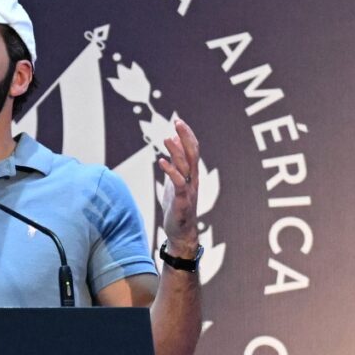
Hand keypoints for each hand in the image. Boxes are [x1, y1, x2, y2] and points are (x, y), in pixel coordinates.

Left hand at [157, 118, 199, 257]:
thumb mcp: (175, 183)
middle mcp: (193, 179)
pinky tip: (161, 161)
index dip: (187, 135)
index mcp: (191, 174)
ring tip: (168, 138)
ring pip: (185, 166)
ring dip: (177, 151)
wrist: (181, 232)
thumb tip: (172, 148)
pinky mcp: (182, 200)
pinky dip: (170, 171)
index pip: (193, 150)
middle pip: (193, 154)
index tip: (179, 121)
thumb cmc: (177, 207)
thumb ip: (175, 167)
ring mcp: (189, 190)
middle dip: (186, 137)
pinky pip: (178, 183)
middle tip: (178, 121)